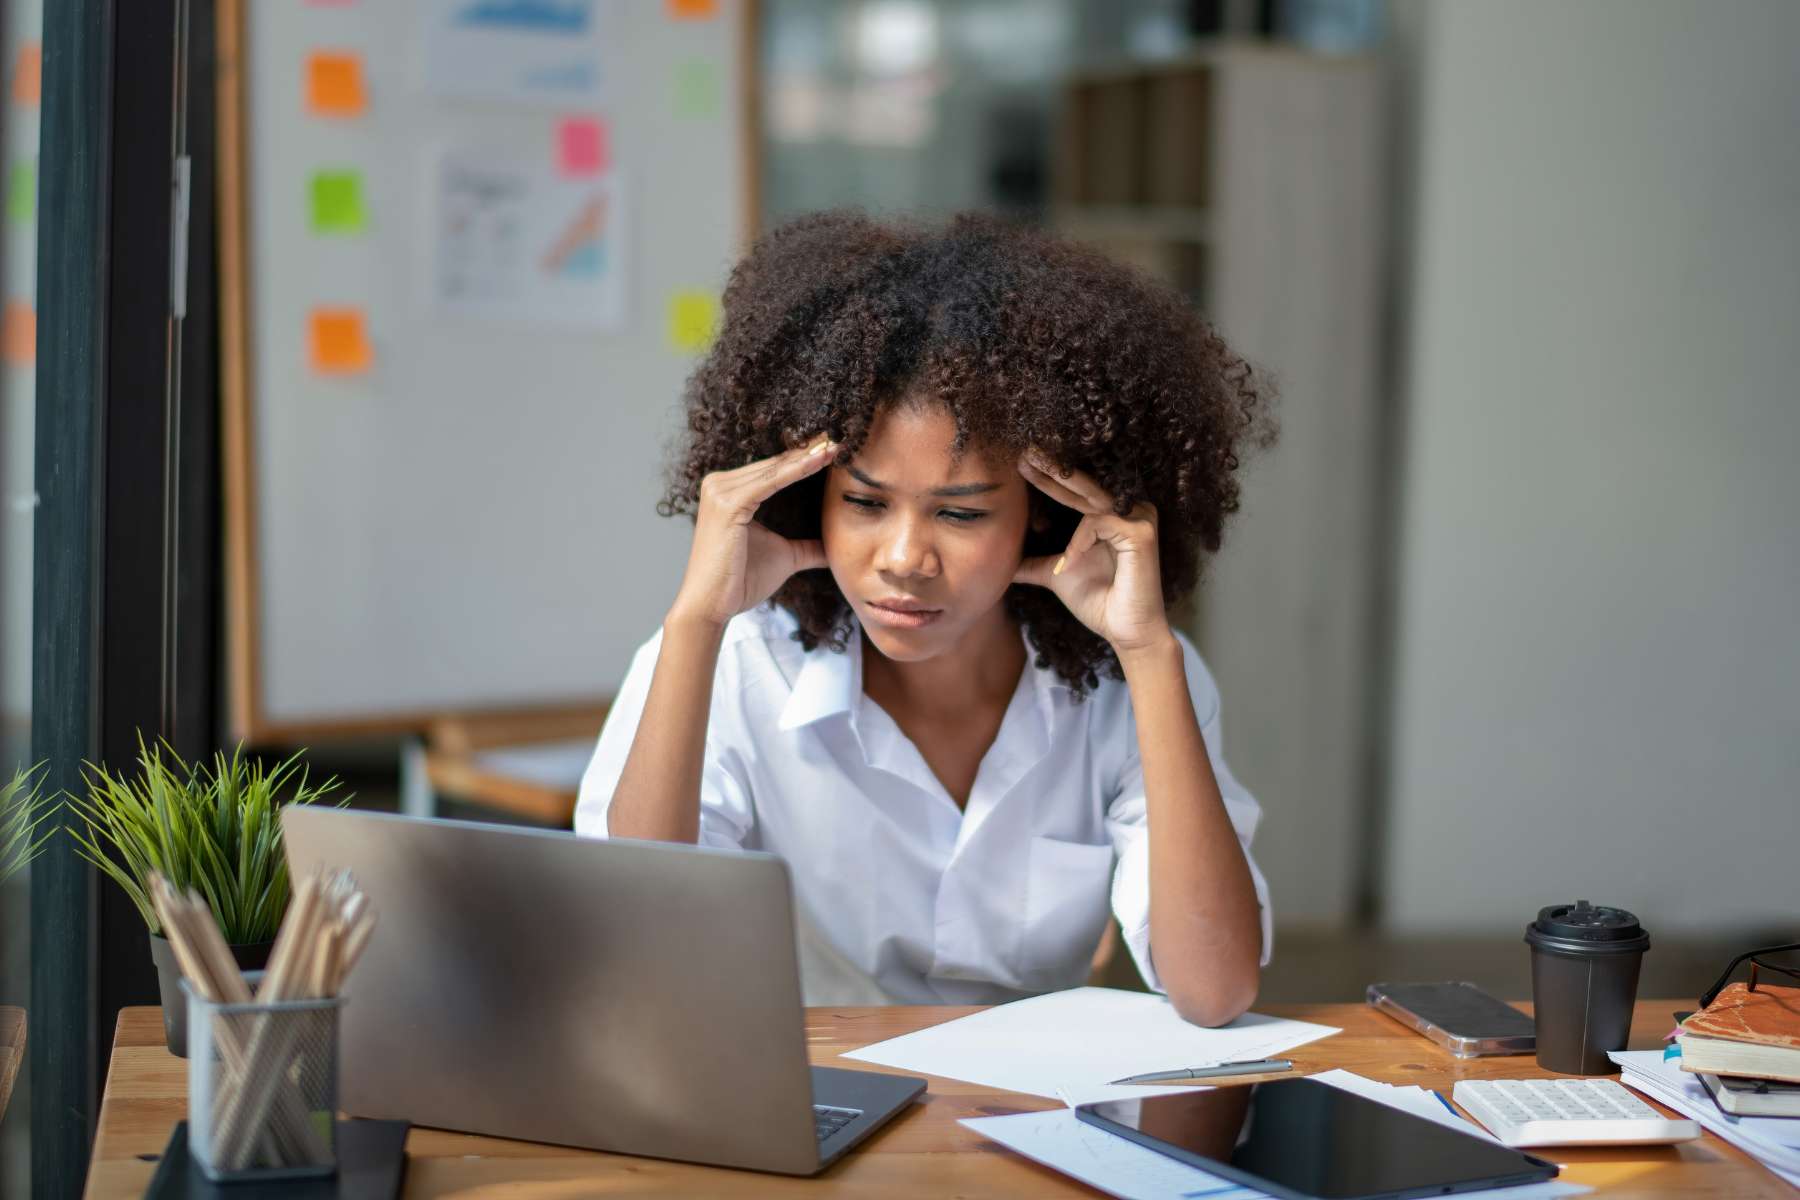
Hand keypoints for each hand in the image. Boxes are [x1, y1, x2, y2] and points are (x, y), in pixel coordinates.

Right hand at [669, 436, 835, 629]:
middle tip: (840, 437)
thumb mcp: (784, 557)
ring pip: (774, 469)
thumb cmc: (740, 581)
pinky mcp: (727, 503)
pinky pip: (770, 482)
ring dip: (807, 457)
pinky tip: (819, 460)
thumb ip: (807, 548)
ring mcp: (719, 491)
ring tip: (836, 445)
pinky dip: (796, 470)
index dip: (804, 459)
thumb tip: (833, 549)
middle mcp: (719, 484)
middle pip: (774, 464)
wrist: (711, 606)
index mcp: (728, 491)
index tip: (834, 449)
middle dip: (809, 451)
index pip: (774, 470)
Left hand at [1014, 451, 1174, 658]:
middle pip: (1083, 484)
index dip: (1047, 477)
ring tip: (1028, 473)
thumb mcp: (1056, 575)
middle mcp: (1126, 511)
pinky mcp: (1142, 533)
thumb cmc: (1098, 602)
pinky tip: (1066, 565)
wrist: (1124, 632)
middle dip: (1051, 466)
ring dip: (1058, 488)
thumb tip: (1002, 564)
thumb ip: (1033, 565)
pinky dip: (1078, 543)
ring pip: (1090, 496)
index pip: (1074, 491)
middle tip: (1024, 449)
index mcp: (1108, 516)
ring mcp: (1138, 518)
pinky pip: (1099, 523)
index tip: (1020, 461)